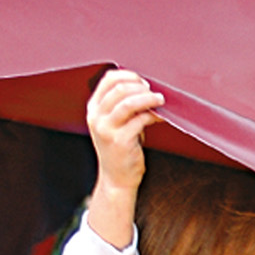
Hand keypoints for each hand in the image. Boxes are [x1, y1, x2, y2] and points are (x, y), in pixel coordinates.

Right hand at [84, 68, 162, 249]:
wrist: (117, 178)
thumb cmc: (121, 149)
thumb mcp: (117, 123)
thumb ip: (123, 105)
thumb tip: (146, 87)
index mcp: (93, 108)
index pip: (108, 80)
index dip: (129, 76)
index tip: (144, 82)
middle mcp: (96, 117)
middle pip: (119, 88)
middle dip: (141, 87)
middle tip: (155, 93)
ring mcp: (106, 129)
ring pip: (128, 102)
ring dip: (148, 98)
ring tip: (161, 99)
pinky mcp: (119, 141)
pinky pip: (139, 120)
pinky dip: (152, 115)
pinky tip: (161, 116)